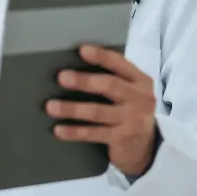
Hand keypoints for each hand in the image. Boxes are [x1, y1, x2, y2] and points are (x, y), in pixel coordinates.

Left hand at [45, 44, 157, 175]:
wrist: (145, 145)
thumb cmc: (128, 110)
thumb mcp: (129, 92)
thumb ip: (112, 78)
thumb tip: (73, 68)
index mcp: (140, 80)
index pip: (120, 64)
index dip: (101, 56)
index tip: (82, 50)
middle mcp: (140, 98)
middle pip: (109, 86)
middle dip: (84, 81)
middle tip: (62, 77)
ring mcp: (133, 120)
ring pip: (97, 112)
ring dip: (72, 109)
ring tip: (51, 106)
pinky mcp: (123, 138)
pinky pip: (94, 134)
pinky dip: (74, 131)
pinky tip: (59, 130)